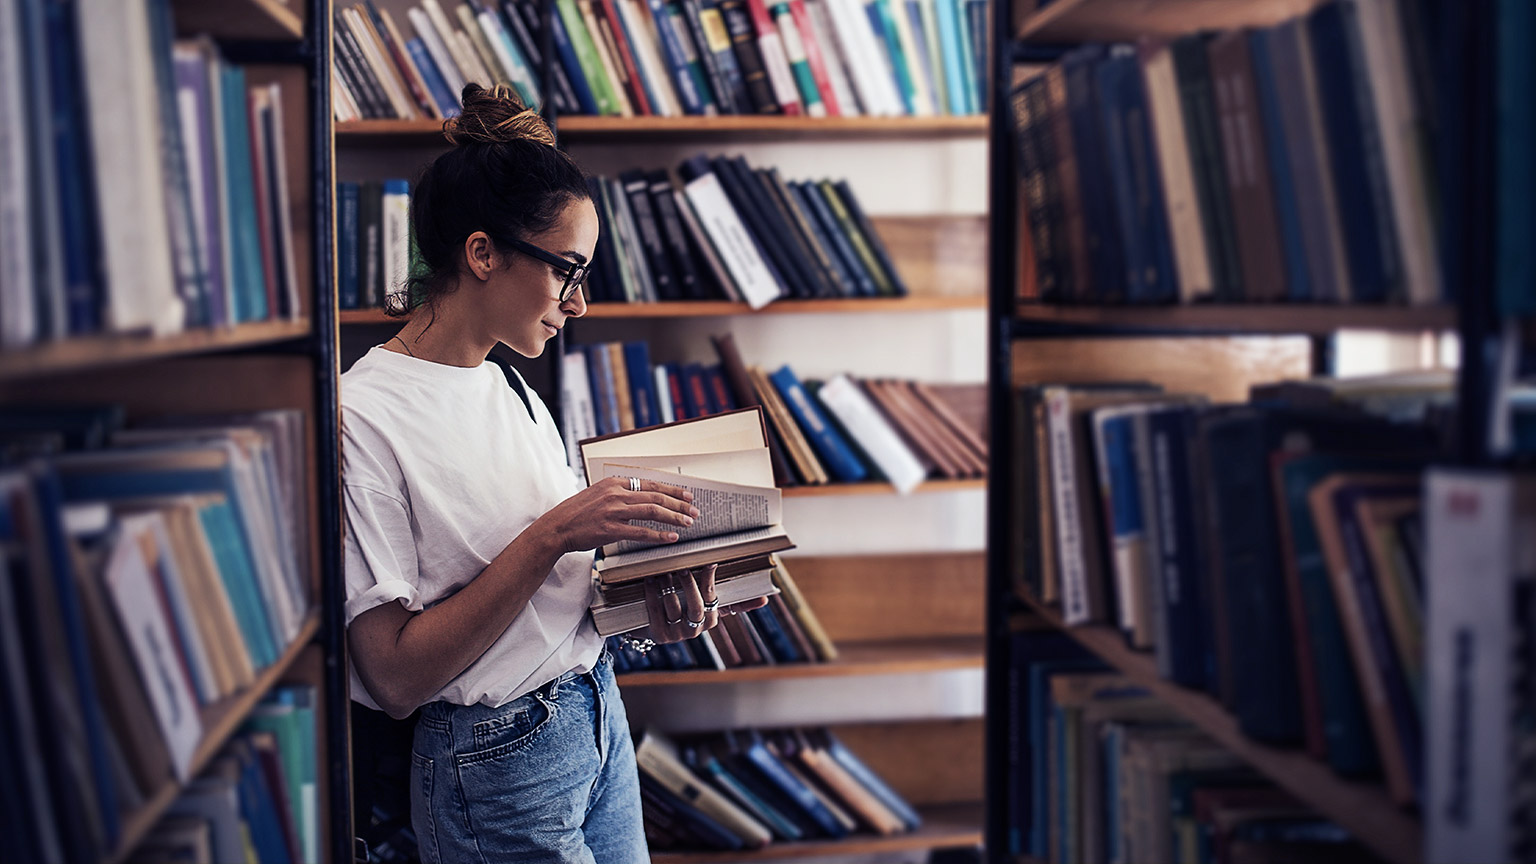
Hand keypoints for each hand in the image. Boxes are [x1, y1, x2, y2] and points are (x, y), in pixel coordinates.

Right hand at [537, 476, 699, 553]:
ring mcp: (613, 511)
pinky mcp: (610, 529)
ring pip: (652, 511)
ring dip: (673, 517)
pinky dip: (658, 535)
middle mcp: (615, 494)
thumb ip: (618, 494)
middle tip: (694, 511)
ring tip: (687, 522)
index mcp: (614, 482)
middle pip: (655, 496)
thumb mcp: (598, 494)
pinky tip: (671, 537)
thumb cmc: (576, 513)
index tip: (687, 495)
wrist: (556, 527)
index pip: (650, 483)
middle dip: (678, 504)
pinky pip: (640, 532)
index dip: (672, 490)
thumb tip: (641, 498)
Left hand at [637, 564, 770, 643]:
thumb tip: (765, 600)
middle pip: (696, 606)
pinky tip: (649, 579)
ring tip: (663, 570)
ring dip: (667, 586)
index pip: (714, 598)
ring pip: (673, 607)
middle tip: (683, 566)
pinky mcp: (658, 635)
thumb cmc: (686, 610)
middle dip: (690, 584)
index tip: (710, 563)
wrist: (653, 628)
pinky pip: (655, 611)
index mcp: (711, 620)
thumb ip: (735, 602)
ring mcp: (676, 634)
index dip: (711, 580)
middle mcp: (696, 630)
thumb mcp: (709, 606)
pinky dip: (652, 593)